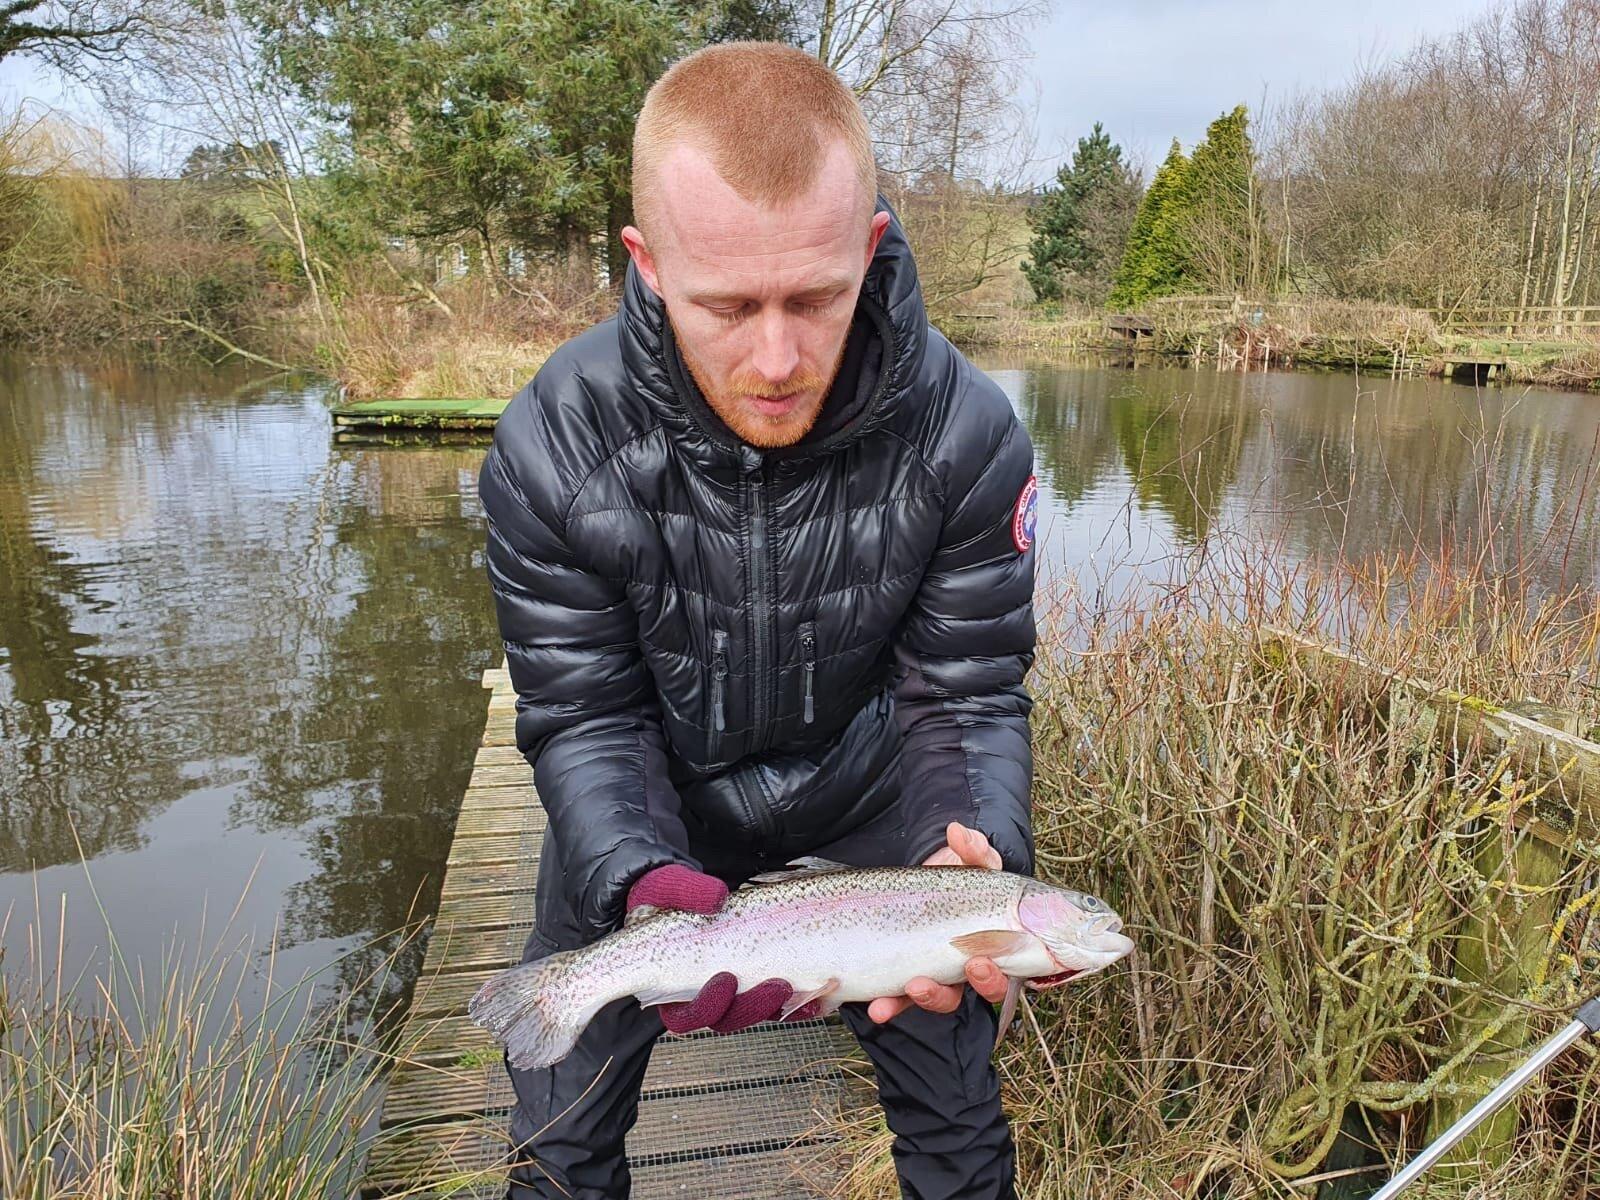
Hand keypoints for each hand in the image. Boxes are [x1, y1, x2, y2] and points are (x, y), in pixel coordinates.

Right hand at [626, 866, 818, 1033]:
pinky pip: (781, 1002)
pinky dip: (803, 999)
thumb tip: (716, 898)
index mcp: (673, 983)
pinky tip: (823, 990)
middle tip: (779, 985)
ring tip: (806, 985)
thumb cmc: (669, 894)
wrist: (685, 892)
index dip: (706, 1005)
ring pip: (756, 1013)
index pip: (685, 1015)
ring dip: (782, 1005)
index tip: (726, 978)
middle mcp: (702, 994)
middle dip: (755, 1007)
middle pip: (727, 1020)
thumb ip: (688, 892)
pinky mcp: (760, 980)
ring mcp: (733, 990)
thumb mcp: (671, 886)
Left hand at [867, 822, 1008, 1023]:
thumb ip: (973, 849)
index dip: (995, 977)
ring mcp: (940, 972)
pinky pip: (902, 997)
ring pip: (941, 997)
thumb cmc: (960, 874)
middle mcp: (972, 964)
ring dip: (928, 997)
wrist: (925, 880)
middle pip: (978, 990)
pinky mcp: (908, 974)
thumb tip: (957, 832)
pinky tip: (876, 1007)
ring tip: (912, 987)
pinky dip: (890, 1004)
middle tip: (959, 971)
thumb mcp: (971, 860)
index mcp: (997, 943)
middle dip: (971, 986)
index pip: (1006, 972)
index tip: (978, 963)